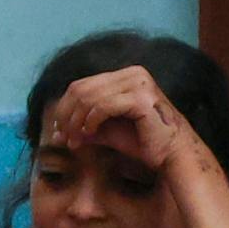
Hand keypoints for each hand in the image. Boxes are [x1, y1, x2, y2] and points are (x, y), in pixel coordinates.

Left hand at [43, 65, 217, 179]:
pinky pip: (103, 106)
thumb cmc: (143, 143)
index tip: (58, 131)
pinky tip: (88, 134)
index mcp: (125, 75)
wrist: (172, 155)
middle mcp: (132, 73)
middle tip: (62, 137)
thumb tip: (55, 134)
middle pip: (81, 88)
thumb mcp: (106, 131)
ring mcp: (138, 82)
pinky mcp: (141, 97)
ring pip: (89, 97)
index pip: (82, 84)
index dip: (64, 107)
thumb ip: (83, 127)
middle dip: (66, 115)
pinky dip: (90, 121)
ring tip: (74, 140)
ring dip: (75, 121)